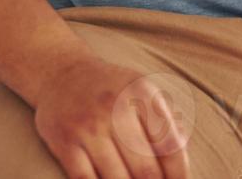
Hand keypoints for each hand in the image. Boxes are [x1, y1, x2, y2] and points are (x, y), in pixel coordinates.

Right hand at [31, 55, 190, 178]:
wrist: (61, 73)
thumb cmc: (113, 89)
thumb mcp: (144, 91)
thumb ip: (168, 124)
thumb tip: (179, 169)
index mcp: (140, 92)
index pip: (170, 147)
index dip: (178, 174)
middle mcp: (113, 107)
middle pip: (146, 170)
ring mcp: (87, 126)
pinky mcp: (64, 142)